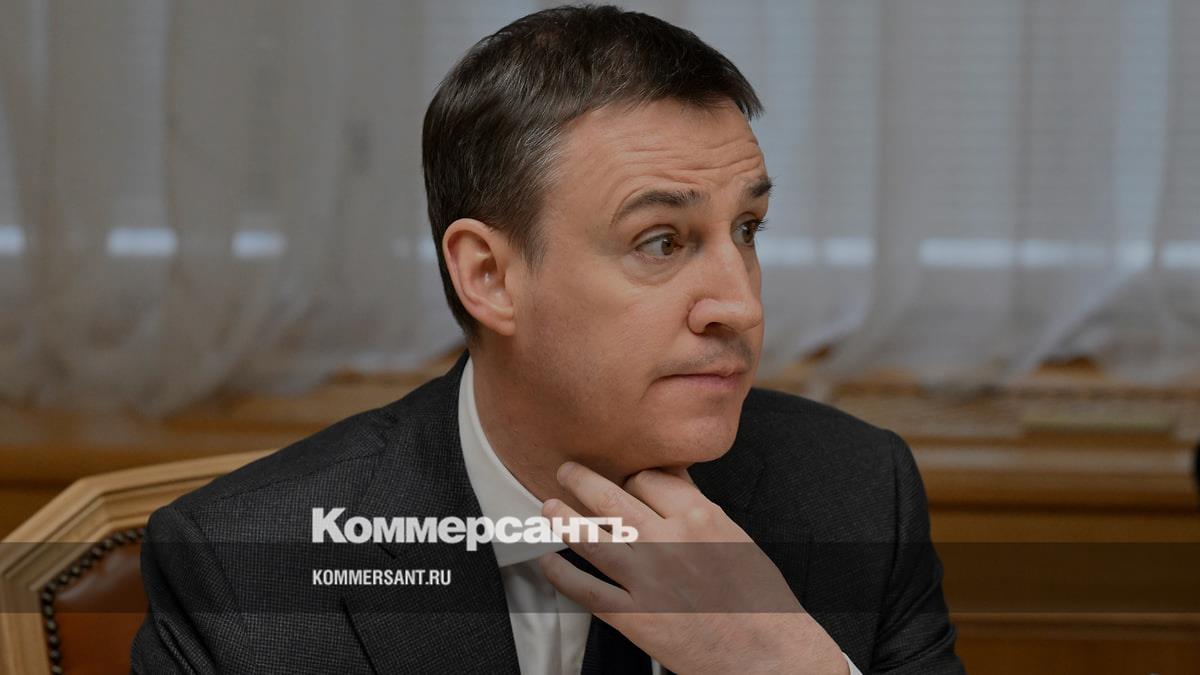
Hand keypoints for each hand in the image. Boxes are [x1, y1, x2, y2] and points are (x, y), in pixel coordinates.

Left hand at [538, 462, 847, 674]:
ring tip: (548, 507)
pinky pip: (585, 590)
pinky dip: (561, 575)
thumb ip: (697, 510)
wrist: (767, 653)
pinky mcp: (634, 616)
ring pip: (589, 537)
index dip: (630, 476)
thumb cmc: (759, 600)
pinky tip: (548, 563)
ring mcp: (647, 579)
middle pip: (610, 497)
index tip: (623, 480)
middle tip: (565, 470)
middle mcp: (668, 541)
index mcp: (698, 517)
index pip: (647, 478)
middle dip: (581, 479)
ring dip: (562, 518)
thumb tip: (671, 482)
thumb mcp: (735, 537)